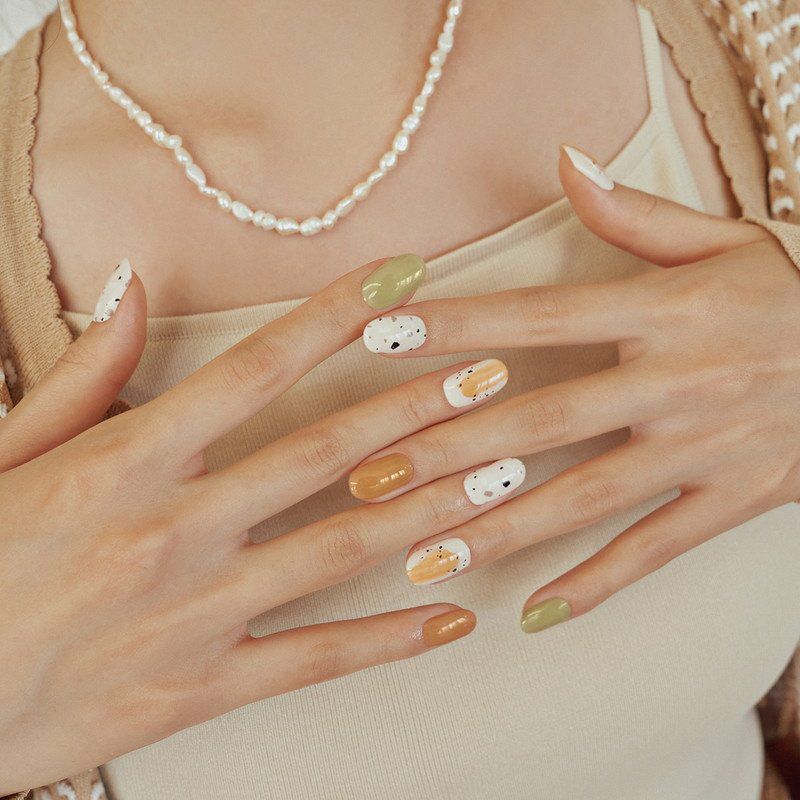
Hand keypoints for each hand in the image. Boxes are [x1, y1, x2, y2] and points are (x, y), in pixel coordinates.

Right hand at [0, 254, 507, 793]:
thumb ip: (81, 377)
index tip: (400, 280)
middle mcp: (174, 530)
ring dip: (434, 508)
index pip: (256, 368)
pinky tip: (455, 617)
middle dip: (418, 407)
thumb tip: (129, 290)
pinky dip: (392, 638)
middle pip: (325, 453)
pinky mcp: (201, 691)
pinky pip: (317, 658)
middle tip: (494, 374)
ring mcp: (195, 615)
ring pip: (341, 551)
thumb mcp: (6, 455)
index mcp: (126, 463)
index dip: (336, 316)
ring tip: (505, 475)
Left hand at [353, 146, 799, 632]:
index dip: (456, 327)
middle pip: (542, 421)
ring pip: (585, 498)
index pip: (536, 318)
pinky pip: (657, 550)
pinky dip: (597, 583)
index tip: (380, 339)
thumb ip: (636, 213)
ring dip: (501, 530)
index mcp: (663, 312)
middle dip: (449, 451)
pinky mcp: (736, 501)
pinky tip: (534, 613)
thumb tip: (564, 160)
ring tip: (424, 558)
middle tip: (368, 479)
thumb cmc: (788, 294)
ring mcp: (706, 450)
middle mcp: (677, 382)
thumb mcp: (723, 241)